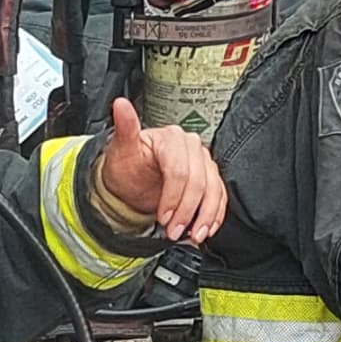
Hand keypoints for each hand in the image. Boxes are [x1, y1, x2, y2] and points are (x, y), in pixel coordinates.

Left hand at [91, 97, 225, 243]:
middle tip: (173, 231)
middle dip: (187, 211)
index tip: (162, 217)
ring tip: (193, 236)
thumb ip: (125, 127)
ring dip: (205, 216)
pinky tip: (206, 229)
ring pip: (214, 189)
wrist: (132, 178)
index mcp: (171, 138)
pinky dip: (215, 215)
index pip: (180, 169)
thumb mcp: (121, 149)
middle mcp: (191, 146)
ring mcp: (203, 161)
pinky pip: (220, 195)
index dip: (173, 196)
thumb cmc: (127, 164)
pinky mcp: (209, 176)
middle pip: (199, 181)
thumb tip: (120, 105)